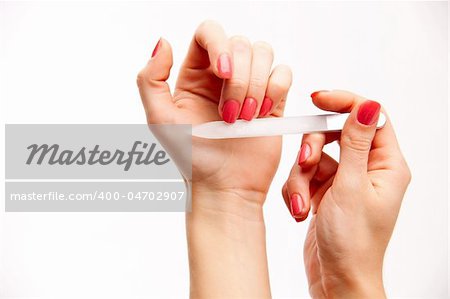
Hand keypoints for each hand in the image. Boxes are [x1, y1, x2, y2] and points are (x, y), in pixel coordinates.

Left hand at [137, 21, 291, 297]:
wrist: (225, 188)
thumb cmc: (193, 160)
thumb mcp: (160, 121)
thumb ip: (150, 79)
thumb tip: (163, 42)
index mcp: (195, 75)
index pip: (209, 33)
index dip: (219, 44)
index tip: (222, 73)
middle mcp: (223, 76)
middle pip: (240, 43)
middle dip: (239, 80)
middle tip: (230, 115)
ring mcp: (250, 86)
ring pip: (263, 53)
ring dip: (256, 86)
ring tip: (245, 118)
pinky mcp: (273, 100)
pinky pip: (283, 73)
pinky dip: (275, 90)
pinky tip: (262, 114)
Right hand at [282, 90, 410, 297]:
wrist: (337, 279)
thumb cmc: (352, 242)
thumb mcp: (350, 186)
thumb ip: (354, 143)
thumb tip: (367, 106)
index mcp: (386, 165)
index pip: (369, 118)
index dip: (345, 103)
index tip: (318, 99)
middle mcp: (366, 170)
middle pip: (334, 135)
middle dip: (313, 149)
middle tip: (305, 164)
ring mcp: (344, 182)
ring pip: (314, 157)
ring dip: (300, 177)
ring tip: (300, 202)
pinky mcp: (326, 193)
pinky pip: (305, 177)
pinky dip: (296, 190)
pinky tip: (299, 210)